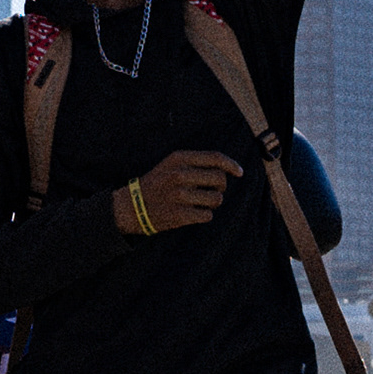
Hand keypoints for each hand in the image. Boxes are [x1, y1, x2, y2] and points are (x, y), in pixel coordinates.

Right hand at [117, 149, 241, 235]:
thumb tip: (226, 168)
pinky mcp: (180, 214)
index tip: (239, 172)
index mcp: (179, 159)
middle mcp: (180, 175)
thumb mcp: (172, 164)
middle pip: (219, 179)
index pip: (215, 158)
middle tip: (214, 191)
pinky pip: (207, 215)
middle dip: (221, 187)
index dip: (231, 165)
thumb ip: (195, 162)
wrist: (132, 205)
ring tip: (203, 203)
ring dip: (214, 202)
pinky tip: (194, 213)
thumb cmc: (158, 183)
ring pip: (216, 199)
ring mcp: (179, 195)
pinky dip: (205, 215)